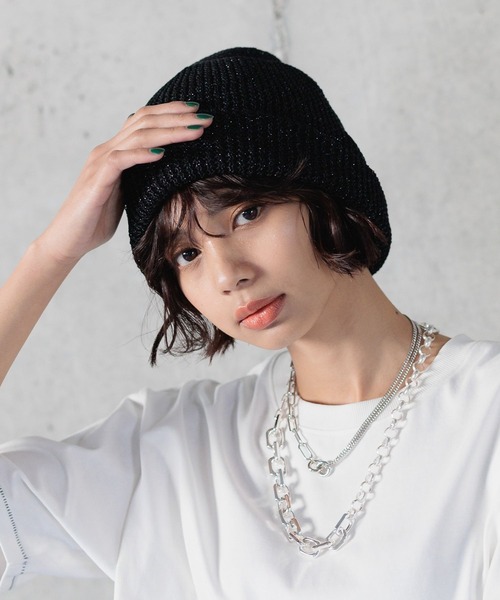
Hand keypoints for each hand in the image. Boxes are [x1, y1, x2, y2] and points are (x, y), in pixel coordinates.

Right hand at [37, 102, 212, 264]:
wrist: (70, 239)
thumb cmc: (98, 219)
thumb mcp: (128, 194)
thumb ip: (142, 178)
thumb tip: (171, 176)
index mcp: (115, 151)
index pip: (145, 120)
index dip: (172, 112)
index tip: (198, 112)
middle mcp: (107, 150)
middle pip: (145, 121)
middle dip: (178, 117)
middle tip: (206, 117)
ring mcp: (100, 163)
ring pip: (138, 136)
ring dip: (170, 132)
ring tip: (195, 131)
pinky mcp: (97, 180)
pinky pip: (120, 160)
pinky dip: (141, 154)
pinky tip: (162, 153)